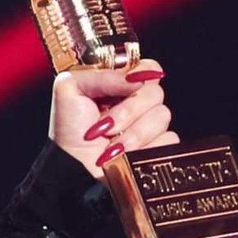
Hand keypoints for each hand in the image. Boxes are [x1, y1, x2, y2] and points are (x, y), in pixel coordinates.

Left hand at [47, 58, 179, 179]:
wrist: (75, 169)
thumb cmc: (69, 132)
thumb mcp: (70, 89)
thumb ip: (101, 73)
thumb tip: (136, 78)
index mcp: (119, 85)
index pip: (147, 67)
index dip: (139, 76)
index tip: (122, 87)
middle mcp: (136, 103)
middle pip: (155, 92)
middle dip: (128, 111)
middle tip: (105, 125)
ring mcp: (149, 126)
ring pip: (162, 116)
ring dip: (132, 134)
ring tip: (110, 145)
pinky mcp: (158, 148)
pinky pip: (168, 139)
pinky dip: (144, 148)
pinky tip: (125, 155)